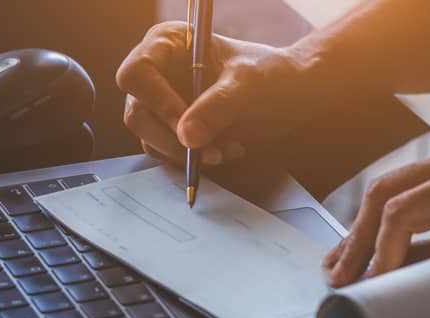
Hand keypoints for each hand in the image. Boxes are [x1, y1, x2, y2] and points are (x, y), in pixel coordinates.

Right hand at [116, 22, 331, 164]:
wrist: (291, 96)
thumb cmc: (270, 75)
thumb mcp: (248, 85)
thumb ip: (218, 106)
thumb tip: (186, 136)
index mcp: (168, 44)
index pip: (137, 73)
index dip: (156, 101)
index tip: (185, 124)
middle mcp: (158, 74)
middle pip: (138, 114)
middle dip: (173, 138)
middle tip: (208, 151)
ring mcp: (163, 105)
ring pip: (151, 140)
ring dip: (188, 154)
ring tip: (227, 149)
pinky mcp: (174, 131)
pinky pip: (170, 154)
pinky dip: (196, 160)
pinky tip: (227, 150)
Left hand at [323, 139, 429, 285]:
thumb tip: (390, 269)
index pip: (389, 186)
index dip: (358, 228)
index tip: (341, 262)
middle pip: (383, 192)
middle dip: (354, 241)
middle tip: (341, 279)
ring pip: (400, 210)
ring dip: (375, 253)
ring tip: (366, 285)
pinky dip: (422, 271)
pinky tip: (412, 291)